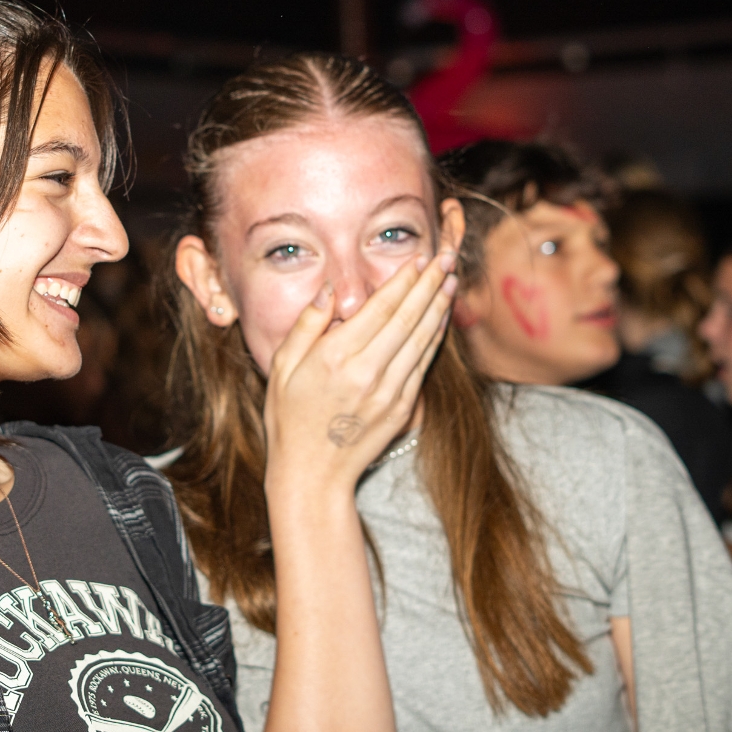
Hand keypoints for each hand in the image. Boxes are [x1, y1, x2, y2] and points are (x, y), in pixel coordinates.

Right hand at [262, 249, 457, 504]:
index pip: (380, 308)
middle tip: (446, 257)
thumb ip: (306, 325)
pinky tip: (442, 319)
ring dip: (440, 307)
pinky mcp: (402, 408)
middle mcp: (368, 373)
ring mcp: (390, 392)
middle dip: (429, 284)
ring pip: (423, 340)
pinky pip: (424, 364)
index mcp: (336, 358)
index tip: (419, 258)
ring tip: (451, 280)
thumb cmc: (289, 417)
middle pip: (408, 318)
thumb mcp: (281, 367)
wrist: (312, 473)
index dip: (403, 280)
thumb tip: (329, 289)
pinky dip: (436, 338)